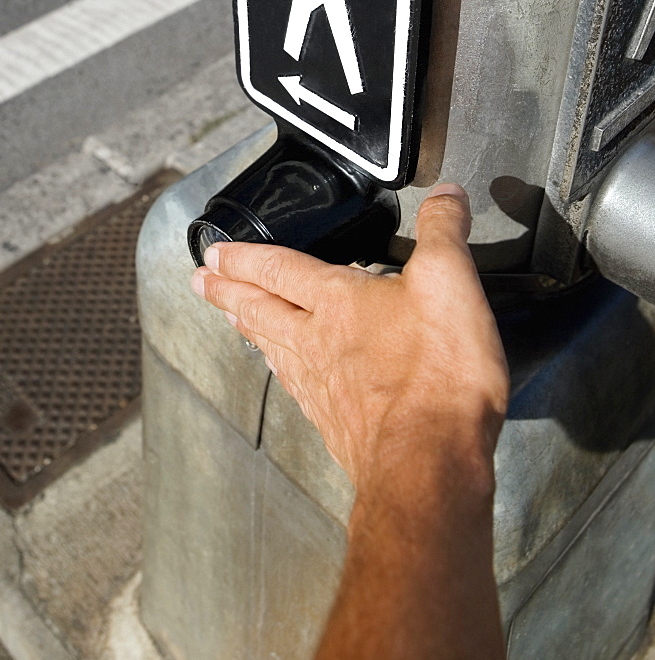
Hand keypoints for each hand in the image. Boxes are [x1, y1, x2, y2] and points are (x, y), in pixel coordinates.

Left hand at [191, 184, 508, 490]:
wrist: (428, 465)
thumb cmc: (437, 376)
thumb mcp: (450, 283)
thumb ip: (445, 233)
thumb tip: (446, 194)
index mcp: (338, 301)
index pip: (279, 268)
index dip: (245, 256)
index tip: (215, 251)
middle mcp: (318, 343)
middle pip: (261, 309)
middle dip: (228, 290)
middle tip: (199, 281)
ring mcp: (322, 388)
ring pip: (273, 348)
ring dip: (248, 328)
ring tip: (233, 318)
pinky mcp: (336, 425)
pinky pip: (295, 387)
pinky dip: (282, 372)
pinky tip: (287, 376)